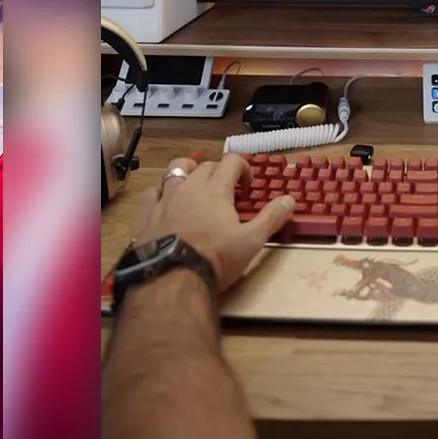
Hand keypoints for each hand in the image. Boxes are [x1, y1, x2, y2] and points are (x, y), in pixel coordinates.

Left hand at [135, 154, 295, 291]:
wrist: (172, 277)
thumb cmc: (215, 258)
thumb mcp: (251, 241)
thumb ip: (271, 218)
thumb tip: (289, 199)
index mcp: (216, 189)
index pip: (232, 161)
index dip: (243, 168)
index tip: (247, 187)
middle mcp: (189, 187)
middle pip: (206, 165)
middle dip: (219, 172)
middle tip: (228, 191)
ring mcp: (166, 198)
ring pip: (175, 170)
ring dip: (188, 171)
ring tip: (196, 183)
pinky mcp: (148, 214)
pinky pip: (153, 192)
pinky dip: (161, 191)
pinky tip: (166, 201)